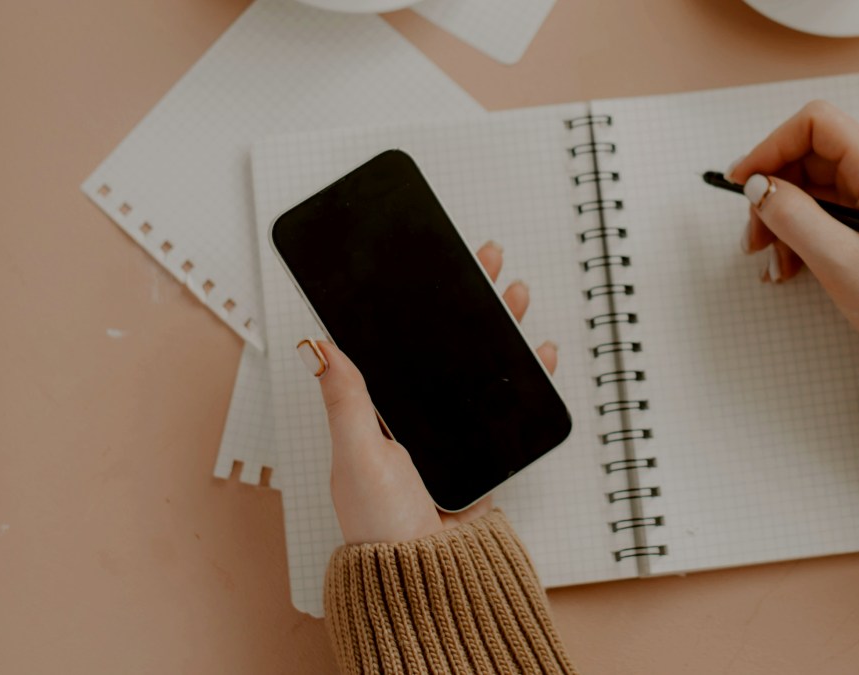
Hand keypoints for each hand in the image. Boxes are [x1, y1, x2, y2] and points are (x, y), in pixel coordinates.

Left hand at [297, 241, 557, 544]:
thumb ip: (347, 400)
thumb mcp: (358, 454)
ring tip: (516, 296)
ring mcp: (456, 429)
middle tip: (488, 262)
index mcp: (382, 408)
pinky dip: (531, 377)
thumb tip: (319, 347)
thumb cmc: (380, 525)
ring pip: (485, 365)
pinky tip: (540, 354)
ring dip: (504, 328)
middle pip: (449, 343)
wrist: (431, 578)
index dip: (421, 300)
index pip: (403, 340)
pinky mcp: (486, 448)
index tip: (434, 264)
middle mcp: (420, 413)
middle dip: (471, 300)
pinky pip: (512, 404)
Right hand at [728, 100, 858, 354]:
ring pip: (808, 185)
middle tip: (753, 240)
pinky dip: (797, 233)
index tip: (743, 182)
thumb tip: (756, 186)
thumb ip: (794, 218)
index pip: (816, 124)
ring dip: (780, 220)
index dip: (771, 146)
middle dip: (771, 193)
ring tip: (772, 265)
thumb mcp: (841, 263)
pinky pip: (821, 210)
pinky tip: (789, 267)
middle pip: (806, 156)